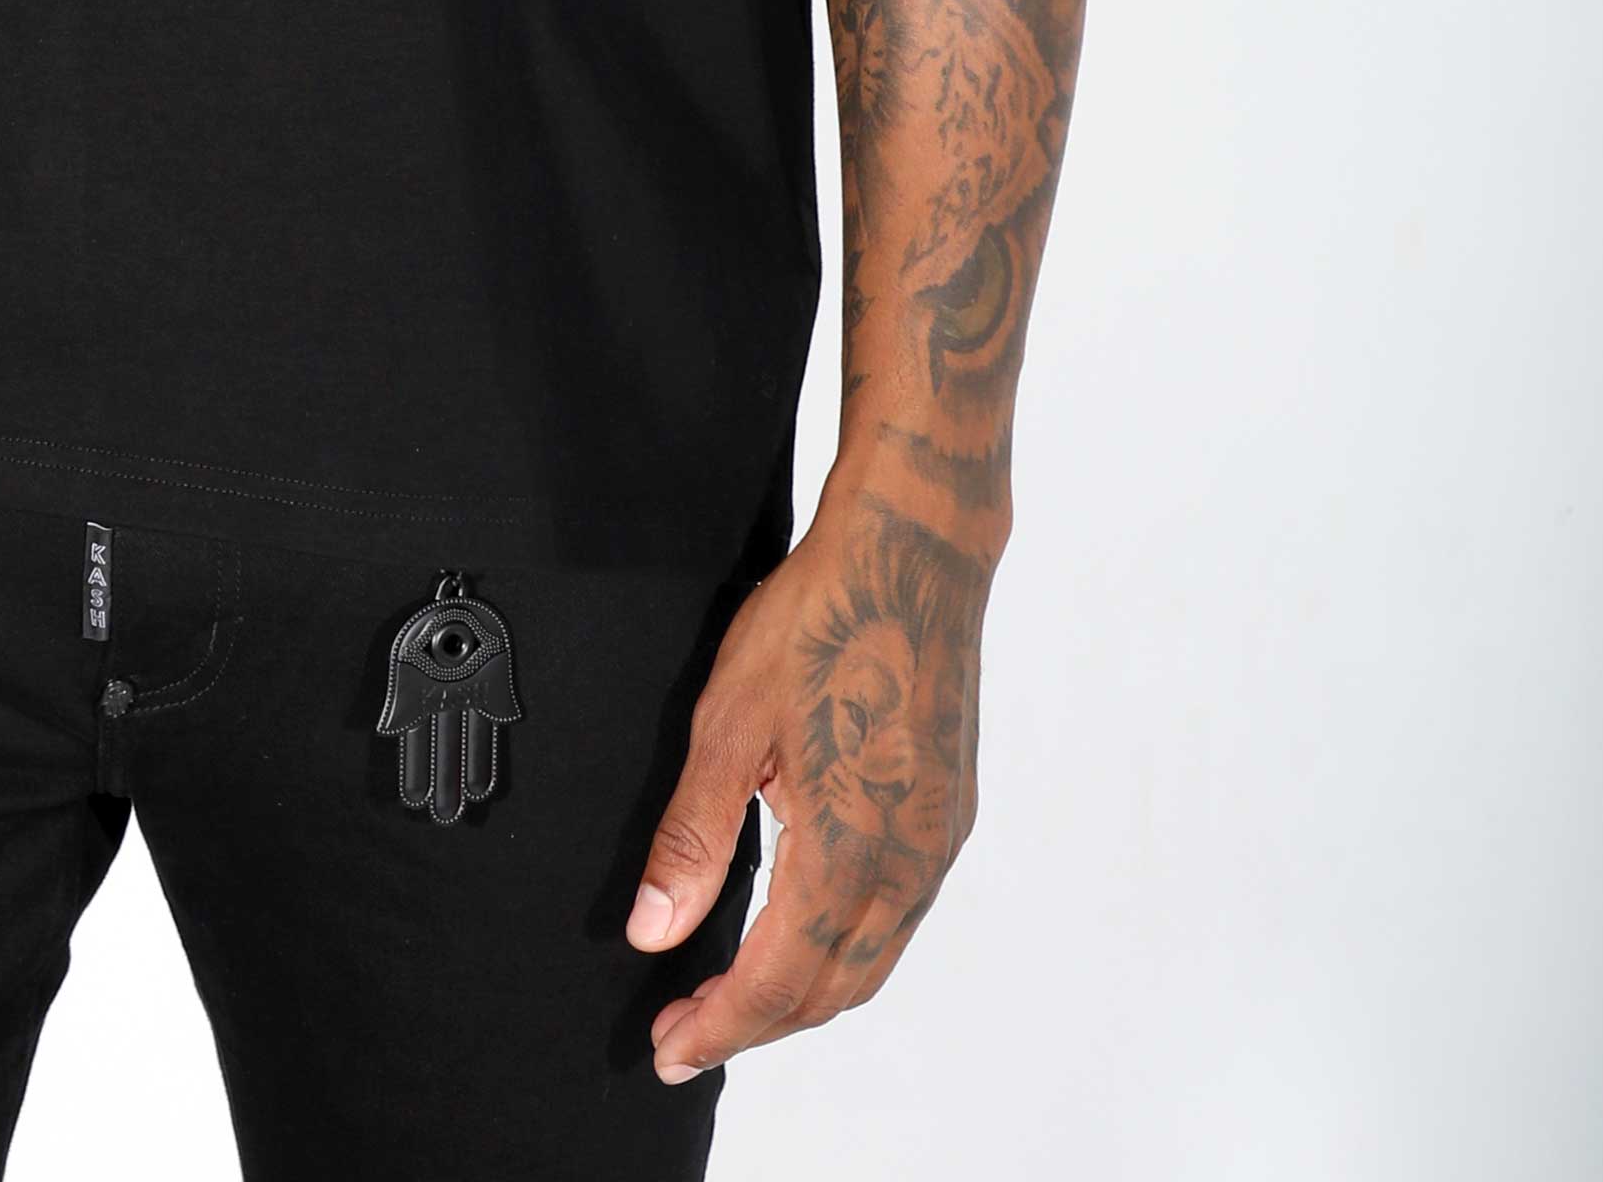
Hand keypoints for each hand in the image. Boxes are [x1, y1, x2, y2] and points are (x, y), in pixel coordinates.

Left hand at [625, 492, 987, 1082]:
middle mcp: (906, 863)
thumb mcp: (728, 721)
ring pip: (871, 961)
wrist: (915, 553)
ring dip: (804, 995)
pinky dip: (847, 952)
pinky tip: (807, 934)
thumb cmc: (822, 619)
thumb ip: (693, 836)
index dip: (720, 1027)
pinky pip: (899, 920)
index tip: (670, 1050)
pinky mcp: (949, 815)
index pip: (779, 982)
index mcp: (849, 850)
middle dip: (756, 1025)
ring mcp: (937, 842)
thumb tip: (653, 931)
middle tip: (689, 1033)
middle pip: (831, 989)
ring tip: (737, 999)